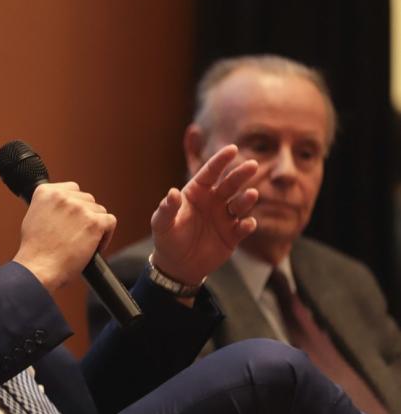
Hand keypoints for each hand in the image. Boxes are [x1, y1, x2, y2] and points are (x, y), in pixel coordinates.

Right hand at [13, 182, 116, 291]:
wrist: (38, 267)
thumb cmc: (35, 249)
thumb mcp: (33, 216)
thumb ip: (49, 206)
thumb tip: (63, 206)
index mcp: (46, 191)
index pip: (73, 189)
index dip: (75, 204)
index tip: (73, 218)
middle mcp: (63, 196)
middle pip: (87, 199)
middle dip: (85, 215)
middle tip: (78, 233)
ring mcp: (79, 208)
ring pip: (99, 210)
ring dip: (95, 225)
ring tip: (85, 241)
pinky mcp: (94, 222)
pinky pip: (110, 221)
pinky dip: (106, 235)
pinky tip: (95, 245)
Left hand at [149, 145, 258, 284]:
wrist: (177, 265)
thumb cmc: (167, 238)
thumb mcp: (162, 224)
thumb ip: (167, 208)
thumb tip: (172, 192)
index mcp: (196, 193)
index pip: (209, 173)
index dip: (220, 161)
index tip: (232, 149)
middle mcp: (213, 202)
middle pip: (229, 185)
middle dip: (240, 174)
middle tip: (252, 164)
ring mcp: (224, 218)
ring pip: (240, 204)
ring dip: (246, 199)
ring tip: (251, 194)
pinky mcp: (232, 235)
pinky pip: (243, 228)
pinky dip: (247, 225)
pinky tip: (247, 224)